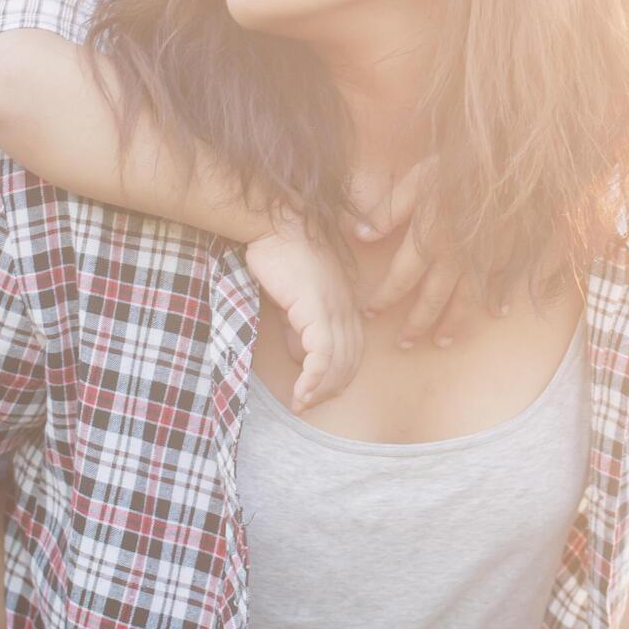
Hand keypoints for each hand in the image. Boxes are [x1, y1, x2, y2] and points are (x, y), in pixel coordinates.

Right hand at [244, 222, 362, 413]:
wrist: (276, 223)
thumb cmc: (282, 254)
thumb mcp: (294, 299)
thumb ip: (299, 328)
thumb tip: (300, 358)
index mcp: (347, 303)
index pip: (353, 351)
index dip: (339, 377)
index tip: (320, 394)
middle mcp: (348, 308)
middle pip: (350, 361)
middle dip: (331, 389)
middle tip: (308, 406)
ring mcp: (336, 308)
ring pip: (338, 363)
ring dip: (320, 390)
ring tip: (302, 405)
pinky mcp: (318, 309)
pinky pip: (322, 355)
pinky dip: (313, 379)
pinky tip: (301, 393)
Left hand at [352, 157, 504, 350]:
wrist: (509, 165)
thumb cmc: (458, 166)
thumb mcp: (416, 181)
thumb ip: (388, 211)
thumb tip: (358, 236)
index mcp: (427, 242)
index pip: (399, 281)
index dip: (383, 299)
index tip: (370, 314)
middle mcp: (453, 260)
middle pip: (431, 301)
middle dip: (415, 325)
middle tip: (404, 344)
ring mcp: (482, 259)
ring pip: (465, 301)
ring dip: (452, 324)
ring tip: (442, 342)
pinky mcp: (507, 252)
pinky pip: (500, 282)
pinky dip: (498, 299)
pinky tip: (498, 312)